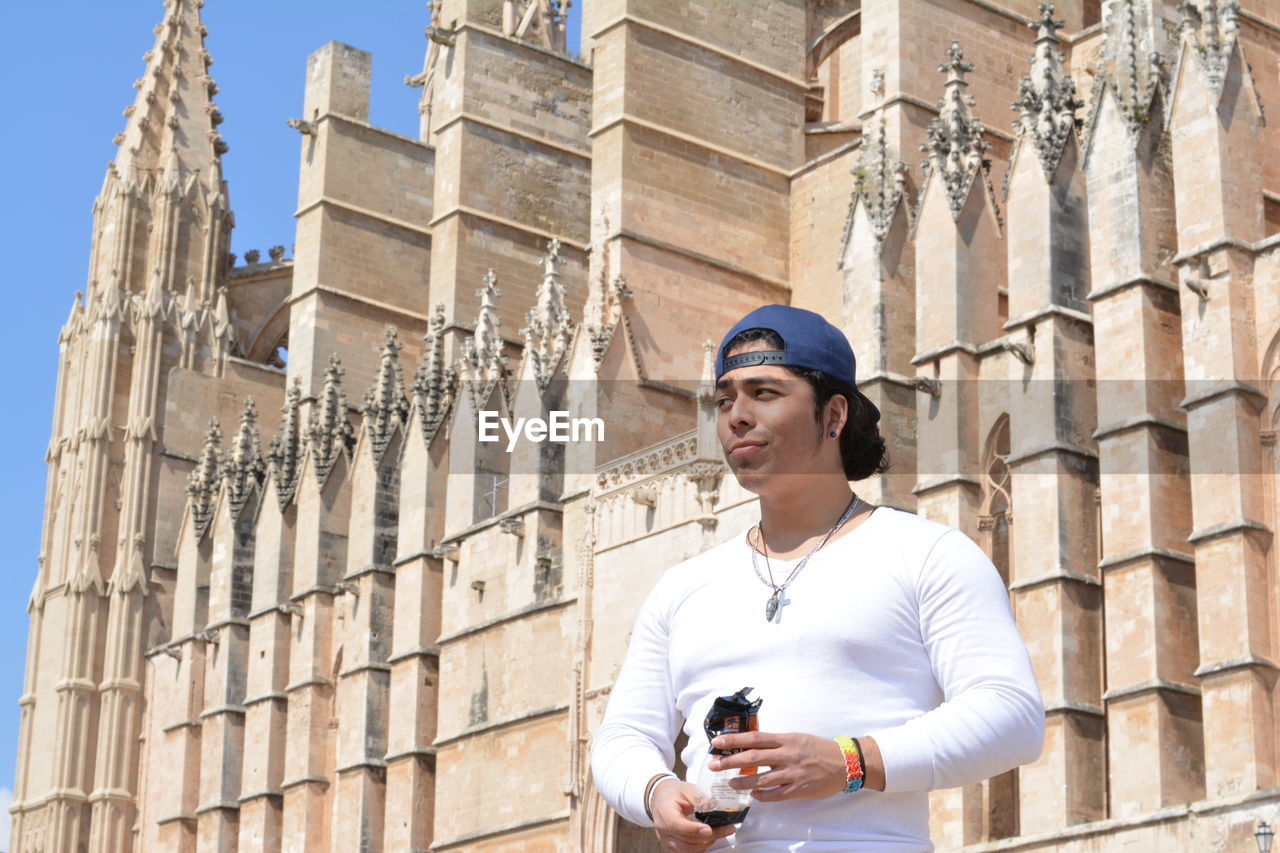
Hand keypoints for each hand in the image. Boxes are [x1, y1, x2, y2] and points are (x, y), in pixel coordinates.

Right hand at [650, 779, 735, 851]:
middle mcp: (662, 829)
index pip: (676, 825)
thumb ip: (699, 797)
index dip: (693, 829)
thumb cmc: (674, 794)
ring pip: (687, 850)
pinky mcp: (672, 847)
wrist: (662, 800)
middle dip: (707, 837)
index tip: (709, 829)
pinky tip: (709, 837)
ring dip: (706, 843)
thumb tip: (712, 805)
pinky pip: (687, 852)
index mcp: (664, 811)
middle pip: (684, 841)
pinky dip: (701, 846)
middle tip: (725, 829)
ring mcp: (666, 840)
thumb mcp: (687, 789)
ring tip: (719, 832)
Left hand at [708, 731, 884, 801]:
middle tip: (714, 765)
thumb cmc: (818, 749)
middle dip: (730, 761)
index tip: (718, 743)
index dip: (734, 740)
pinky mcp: (799, 789)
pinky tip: (754, 796)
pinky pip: (776, 794)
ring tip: (730, 784)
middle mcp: (787, 755)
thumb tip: (754, 745)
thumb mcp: (797, 738)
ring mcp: (793, 773)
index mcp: (786, 739)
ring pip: (762, 779)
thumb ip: (777, 742)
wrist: (845, 762)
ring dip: (743, 783)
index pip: (755, 738)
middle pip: (753, 758)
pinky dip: (763, 796)